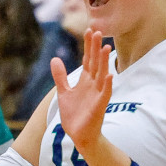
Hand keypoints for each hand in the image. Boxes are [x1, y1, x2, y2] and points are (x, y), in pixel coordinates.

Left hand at [51, 29, 112, 151]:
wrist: (79, 135)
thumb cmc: (74, 115)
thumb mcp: (63, 92)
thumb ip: (60, 76)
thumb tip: (55, 59)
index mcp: (84, 81)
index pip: (87, 59)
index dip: (88, 45)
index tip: (90, 30)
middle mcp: (93, 85)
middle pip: (95, 63)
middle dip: (95, 48)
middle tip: (98, 31)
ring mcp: (97, 94)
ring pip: (102, 75)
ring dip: (104, 62)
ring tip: (106, 47)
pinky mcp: (99, 106)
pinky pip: (105, 94)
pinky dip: (107, 85)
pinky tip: (110, 75)